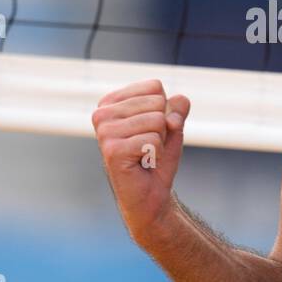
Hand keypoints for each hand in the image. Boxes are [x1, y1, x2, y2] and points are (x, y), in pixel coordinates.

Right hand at [91, 79, 190, 244]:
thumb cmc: (157, 157)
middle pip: (157, 102)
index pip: (154, 86)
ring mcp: (104, 132)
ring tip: (145, 155)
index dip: (163, 110)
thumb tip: (179, 101)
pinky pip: (154, 140)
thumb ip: (178, 106)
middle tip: (148, 146)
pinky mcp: (113, 150)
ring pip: (157, 120)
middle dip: (162, 127)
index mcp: (111, 102)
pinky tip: (142, 164)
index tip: (150, 130)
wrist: (151, 195)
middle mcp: (102, 114)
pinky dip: (157, 155)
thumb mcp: (172, 125)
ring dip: (160, 142)